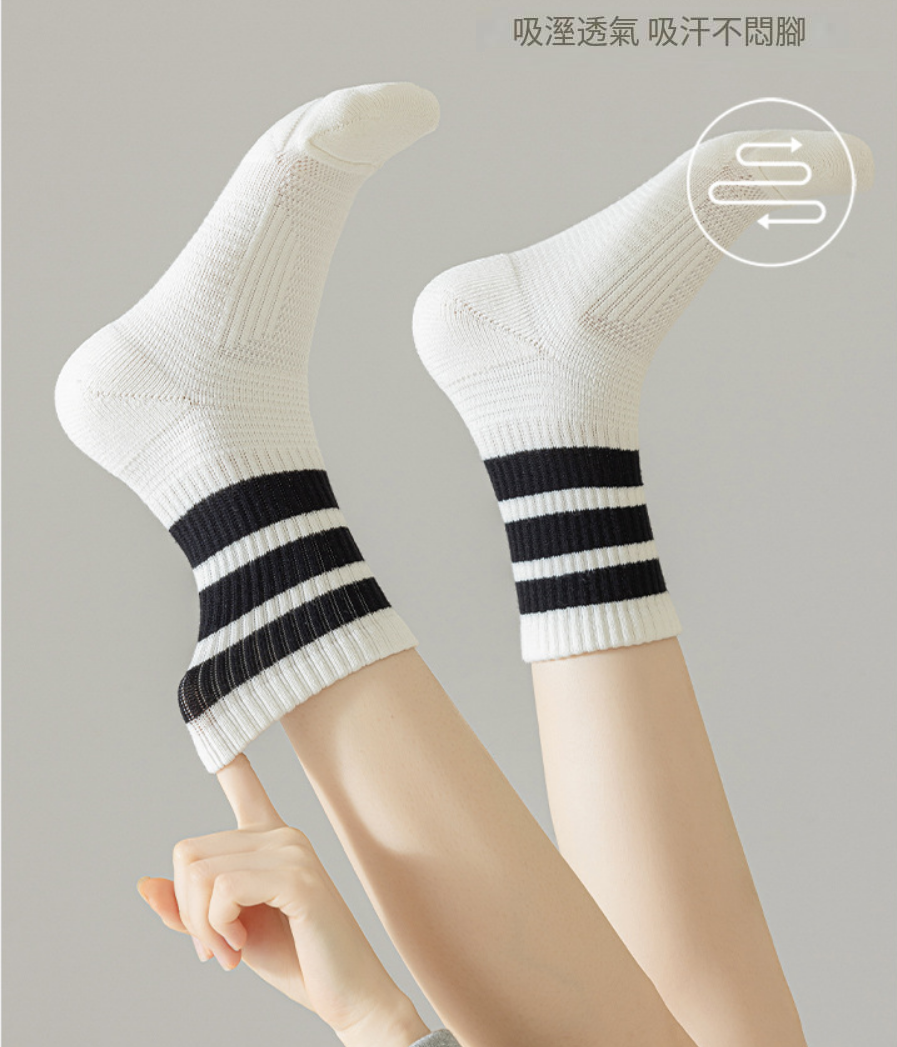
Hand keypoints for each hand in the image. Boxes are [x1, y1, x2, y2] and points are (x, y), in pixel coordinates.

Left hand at [137, 753, 428, 1046]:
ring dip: (201, 926)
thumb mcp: (229, 932)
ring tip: (229, 950)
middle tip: (214, 947)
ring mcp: (292, 851)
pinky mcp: (298, 878)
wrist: (349, 996)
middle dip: (187, 911)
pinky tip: (240, 949)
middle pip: (188, 852)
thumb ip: (189, 909)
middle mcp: (281, 834)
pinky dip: (217, 929)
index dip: (223, 752)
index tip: (208, 717)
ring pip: (200, 872)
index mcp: (268, 840)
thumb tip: (144, 884)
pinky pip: (223, 890)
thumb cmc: (297, 959)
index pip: (242, 782)